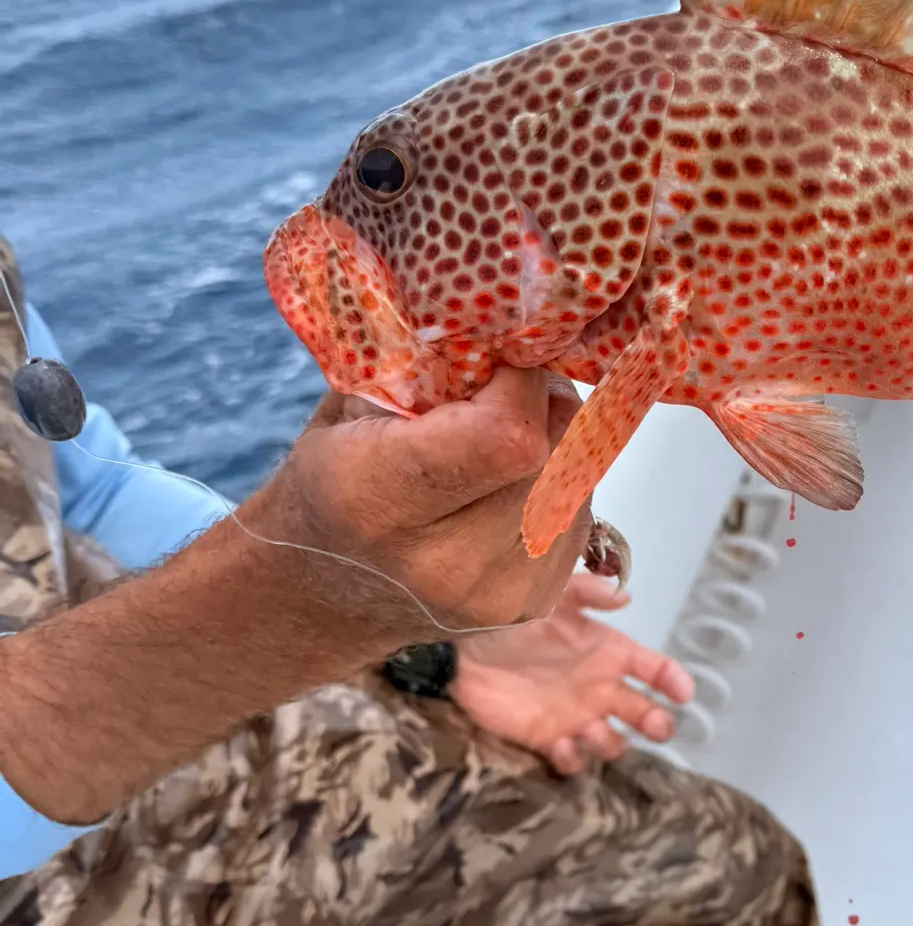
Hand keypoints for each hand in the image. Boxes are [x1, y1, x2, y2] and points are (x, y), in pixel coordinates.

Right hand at [245, 370, 589, 639]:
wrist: (321, 595)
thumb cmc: (334, 481)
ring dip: (556, 443)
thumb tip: (512, 320)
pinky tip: (511, 483)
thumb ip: (424, 365)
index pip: (506, 433)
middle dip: (543, 404)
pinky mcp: (531, 606)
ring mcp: (493, 594)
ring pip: (577, 480)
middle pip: (552, 452)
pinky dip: (557, 484)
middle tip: (507, 389)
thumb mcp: (350, 406)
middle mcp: (442, 563)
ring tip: (503, 437)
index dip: (519, 383)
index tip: (499, 360)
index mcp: (378, 499)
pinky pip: (579, 514)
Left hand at [450, 573, 693, 773]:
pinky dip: (572, 758)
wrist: (464, 647)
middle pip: (644, 713)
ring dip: (609, 743)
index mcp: (608, 652)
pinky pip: (572, 760)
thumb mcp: (552, 596)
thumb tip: (625, 596)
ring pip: (612, 743)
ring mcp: (575, 716)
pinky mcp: (547, 739)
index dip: (673, 681)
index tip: (683, 694)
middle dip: (657, 723)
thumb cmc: (513, 617)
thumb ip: (587, 593)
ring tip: (589, 730)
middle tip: (657, 726)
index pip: (654, 669)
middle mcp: (599, 687)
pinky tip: (559, 745)